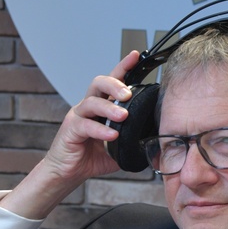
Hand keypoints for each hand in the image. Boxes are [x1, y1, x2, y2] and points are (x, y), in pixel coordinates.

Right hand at [0, 52, 140, 218]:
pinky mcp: (70, 130)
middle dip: (115, 84)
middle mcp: (88, 107)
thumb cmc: (93, 157)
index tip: (136, 55)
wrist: (70, 172)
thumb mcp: (121, 146)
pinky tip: (111, 135)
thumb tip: (157, 137)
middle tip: (128, 94)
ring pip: (92, 103)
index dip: (123, 67)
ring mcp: (78, 117)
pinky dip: (100, 130)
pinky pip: (85, 126)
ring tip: (123, 116)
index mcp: (102, 107)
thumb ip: (135, 137)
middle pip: (98, 83)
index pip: (113, 82)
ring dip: (109, 108)